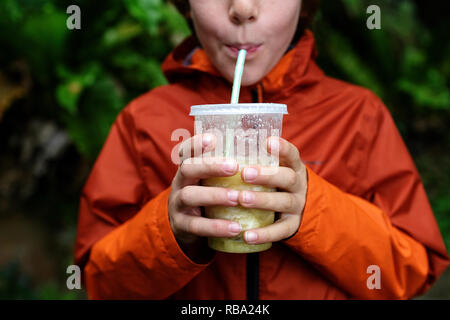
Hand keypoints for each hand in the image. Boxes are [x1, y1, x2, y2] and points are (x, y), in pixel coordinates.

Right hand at [168, 133, 242, 261]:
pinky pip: (197, 226)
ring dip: (215, 195)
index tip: (212, 138)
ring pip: (190, 196)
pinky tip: (236, 228)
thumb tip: (266, 147)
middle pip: (187, 168)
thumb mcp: (212, 182)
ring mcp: (178, 205)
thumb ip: (229, 169)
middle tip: (234, 167)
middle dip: (210, 166)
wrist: (190, 233)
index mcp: (189, 168)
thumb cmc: (210, 199)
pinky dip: (217, 226)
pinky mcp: (182, 226)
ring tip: (237, 198)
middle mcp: (180, 183)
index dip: (196, 143)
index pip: (186, 150)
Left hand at [237, 137, 307, 244]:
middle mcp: (297, 185)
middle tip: (244, 174)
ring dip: (262, 200)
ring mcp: (297, 205)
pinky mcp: (292, 225)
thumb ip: (251, 155)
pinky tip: (247, 236)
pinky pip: (280, 231)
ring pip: (283, 202)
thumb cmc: (271, 182)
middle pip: (287, 178)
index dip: (282, 148)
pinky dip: (264, 234)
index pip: (292, 154)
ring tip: (242, 199)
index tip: (268, 142)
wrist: (293, 208)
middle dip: (266, 175)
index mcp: (292, 166)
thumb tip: (214, 138)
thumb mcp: (269, 167)